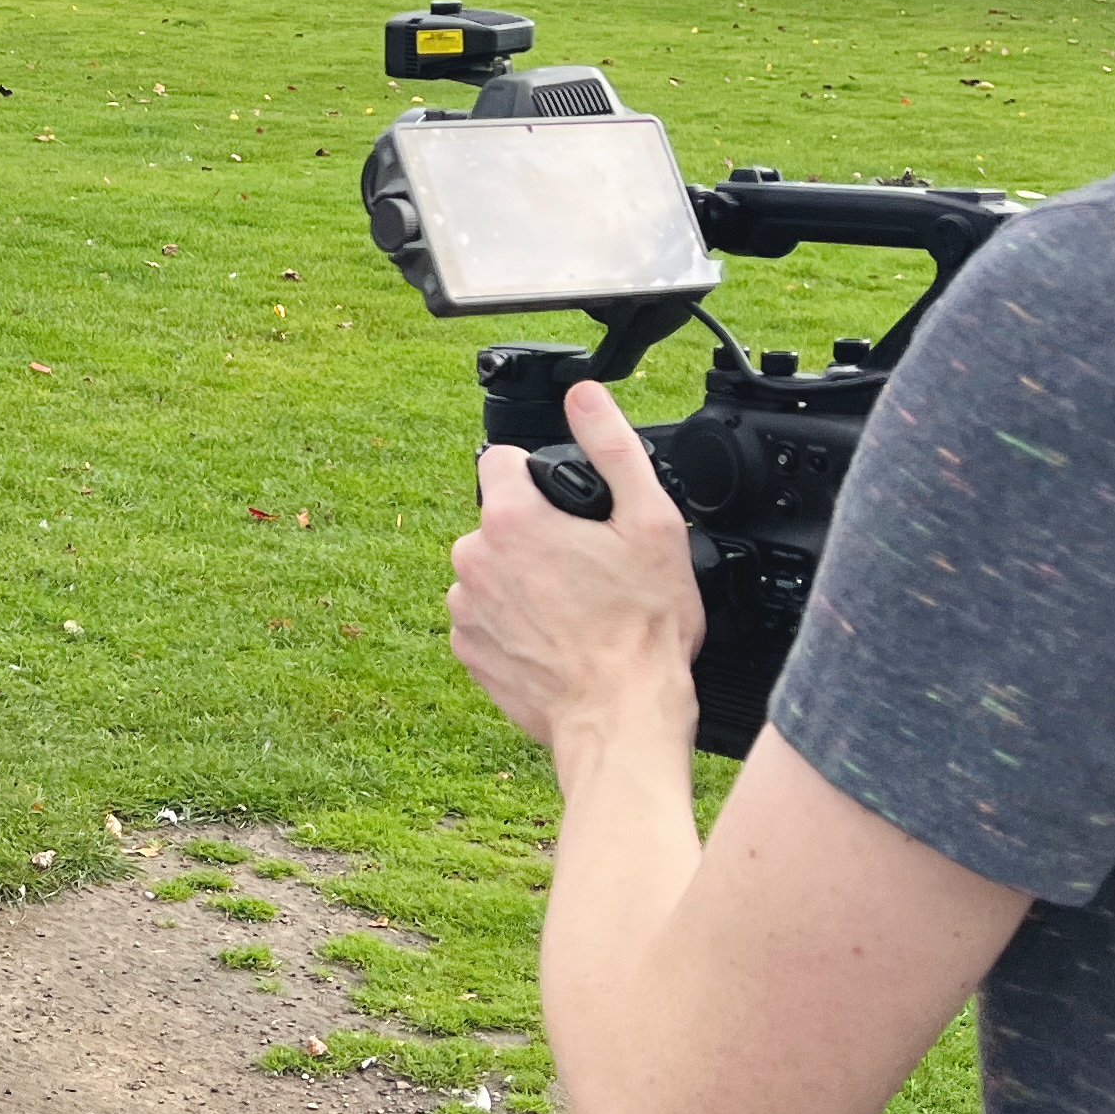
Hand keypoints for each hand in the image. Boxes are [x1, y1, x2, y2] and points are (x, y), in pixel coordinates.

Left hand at [445, 381, 702, 749]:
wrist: (621, 717)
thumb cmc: (643, 629)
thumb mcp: (650, 523)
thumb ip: (613, 447)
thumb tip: (586, 396)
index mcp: (509, 520)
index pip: (503, 461)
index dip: (541, 476)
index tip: (572, 507)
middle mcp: (472, 559)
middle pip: (500, 519)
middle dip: (536, 532)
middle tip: (588, 566)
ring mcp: (464, 608)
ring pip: (492, 568)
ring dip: (523, 578)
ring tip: (577, 606)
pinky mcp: (467, 650)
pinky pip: (485, 616)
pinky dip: (513, 620)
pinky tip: (556, 636)